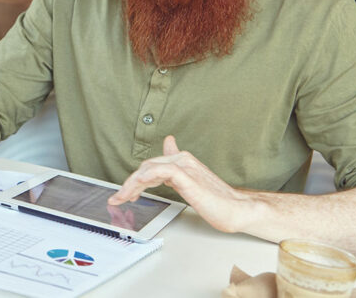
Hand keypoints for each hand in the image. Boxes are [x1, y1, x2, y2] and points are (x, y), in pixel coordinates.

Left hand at [108, 136, 243, 232]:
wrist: (237, 210)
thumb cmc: (216, 200)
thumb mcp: (189, 183)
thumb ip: (175, 169)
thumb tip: (169, 145)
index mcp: (182, 161)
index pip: (151, 166)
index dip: (134, 179)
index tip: (124, 194)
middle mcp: (182, 160)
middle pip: (146, 167)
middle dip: (129, 184)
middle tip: (119, 200)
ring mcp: (185, 167)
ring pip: (149, 168)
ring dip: (131, 184)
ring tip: (122, 198)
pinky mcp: (188, 177)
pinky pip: (161, 171)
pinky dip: (145, 178)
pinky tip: (137, 189)